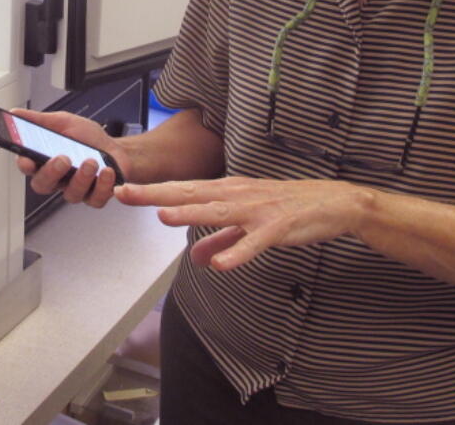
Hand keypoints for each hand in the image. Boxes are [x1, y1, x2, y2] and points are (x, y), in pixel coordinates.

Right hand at [9, 108, 130, 208]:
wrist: (117, 148)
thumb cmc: (88, 138)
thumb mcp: (62, 122)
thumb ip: (39, 120)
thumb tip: (15, 113)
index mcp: (45, 160)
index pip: (27, 166)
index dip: (25, 164)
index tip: (28, 159)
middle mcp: (58, 178)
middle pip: (43, 185)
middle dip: (51, 173)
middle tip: (63, 159)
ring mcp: (75, 189)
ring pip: (70, 194)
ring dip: (81, 177)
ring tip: (92, 161)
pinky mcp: (94, 197)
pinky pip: (94, 199)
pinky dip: (102, 186)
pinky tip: (107, 172)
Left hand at [114, 176, 370, 270]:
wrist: (333, 203)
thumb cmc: (288, 208)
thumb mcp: (248, 224)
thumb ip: (220, 239)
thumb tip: (195, 259)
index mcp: (227, 191)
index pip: (183, 191)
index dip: (152, 191)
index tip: (121, 190)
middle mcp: (237, 195)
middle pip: (191, 194)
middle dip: (156, 194)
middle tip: (124, 192)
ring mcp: (257, 210)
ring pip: (218, 212)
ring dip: (190, 215)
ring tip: (162, 216)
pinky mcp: (278, 227)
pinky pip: (255, 243)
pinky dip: (237, 252)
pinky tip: (219, 264)